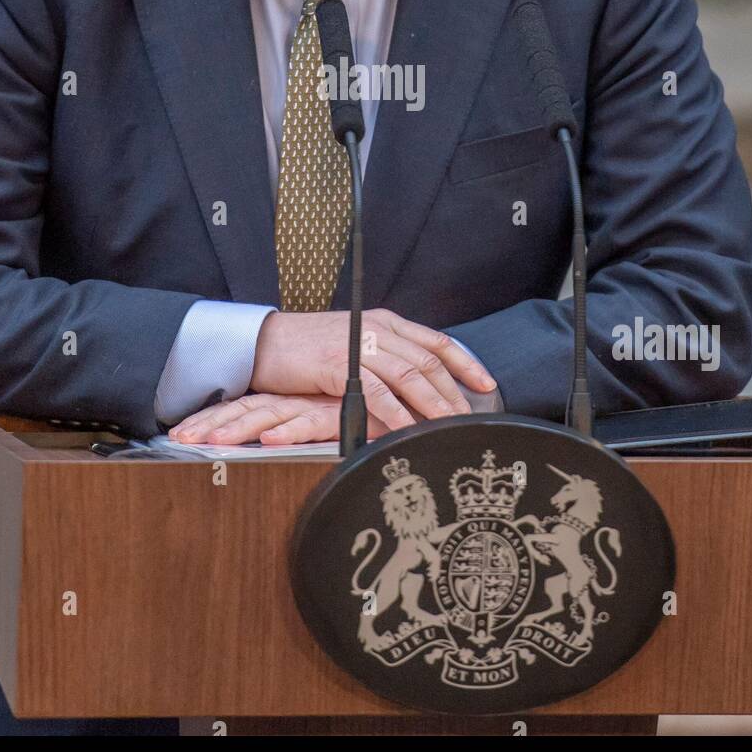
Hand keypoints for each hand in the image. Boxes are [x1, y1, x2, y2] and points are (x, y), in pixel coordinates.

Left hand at [168, 393, 389, 445]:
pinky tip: (270, 440)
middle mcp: (298, 398)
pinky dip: (290, 432)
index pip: (245, 406)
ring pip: (270, 416)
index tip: (184, 432)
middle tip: (181, 439)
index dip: (215, 417)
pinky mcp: (339, 414)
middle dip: (212, 424)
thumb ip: (305, 425)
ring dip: (239, 429)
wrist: (404, 395)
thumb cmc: (367, 409)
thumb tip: (273, 439)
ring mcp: (316, 404)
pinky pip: (311, 423)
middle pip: (247, 409)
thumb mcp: (327, 419)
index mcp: (291, 398)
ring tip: (211, 442)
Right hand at [250, 308, 497, 430]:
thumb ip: (384, 357)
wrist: (265, 342)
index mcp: (385, 322)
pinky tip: (408, 429)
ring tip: (449, 428)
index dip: (465, 363)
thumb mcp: (354, 344)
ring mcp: (359, 345)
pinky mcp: (339, 365)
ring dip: (432, 405)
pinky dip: (396, 413)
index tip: (486, 385)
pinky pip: (377, 392)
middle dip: (453, 393)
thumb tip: (415, 387)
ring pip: (408, 376)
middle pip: (427, 362)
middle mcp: (377, 329)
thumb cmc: (308, 348)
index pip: (435, 342)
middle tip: (469, 420)